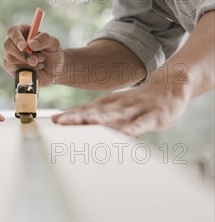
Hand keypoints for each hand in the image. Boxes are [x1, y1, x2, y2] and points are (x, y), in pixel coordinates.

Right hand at [3, 24, 63, 85]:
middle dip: (22, 54)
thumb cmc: (53, 52)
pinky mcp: (11, 67)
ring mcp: (11, 55)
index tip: (24, 46)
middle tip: (35, 60)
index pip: (13, 31)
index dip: (17, 38)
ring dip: (27, 63)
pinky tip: (34, 69)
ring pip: (10, 59)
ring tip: (39, 62)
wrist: (56, 69)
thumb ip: (44, 39)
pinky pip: (12, 69)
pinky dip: (25, 70)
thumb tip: (31, 44)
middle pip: (8, 45)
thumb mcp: (54, 42)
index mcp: (23, 31)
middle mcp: (14, 42)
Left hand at [52, 80, 188, 135]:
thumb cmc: (137, 102)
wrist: (169, 87)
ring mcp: (136, 109)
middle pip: (96, 110)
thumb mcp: (115, 107)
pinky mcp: (153, 115)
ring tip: (88, 122)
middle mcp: (119, 104)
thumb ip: (96, 115)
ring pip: (117, 114)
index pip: (85, 109)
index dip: (70, 114)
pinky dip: (134, 128)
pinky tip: (126, 134)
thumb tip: (71, 123)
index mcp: (108, 104)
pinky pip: (142, 123)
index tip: (53, 121)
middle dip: (78, 116)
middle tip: (61, 122)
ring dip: (102, 118)